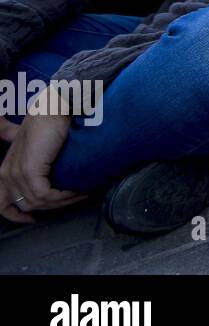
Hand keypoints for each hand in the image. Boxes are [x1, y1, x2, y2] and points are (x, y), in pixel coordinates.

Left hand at [0, 105, 84, 224]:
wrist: (55, 106)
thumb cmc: (51, 120)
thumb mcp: (39, 145)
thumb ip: (36, 160)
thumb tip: (48, 175)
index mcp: (6, 169)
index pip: (2, 203)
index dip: (17, 215)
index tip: (35, 219)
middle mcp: (6, 173)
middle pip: (22, 206)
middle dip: (48, 208)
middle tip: (71, 201)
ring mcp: (16, 173)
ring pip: (37, 202)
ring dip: (62, 201)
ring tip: (82, 192)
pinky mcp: (29, 171)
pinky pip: (44, 195)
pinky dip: (63, 196)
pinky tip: (78, 190)